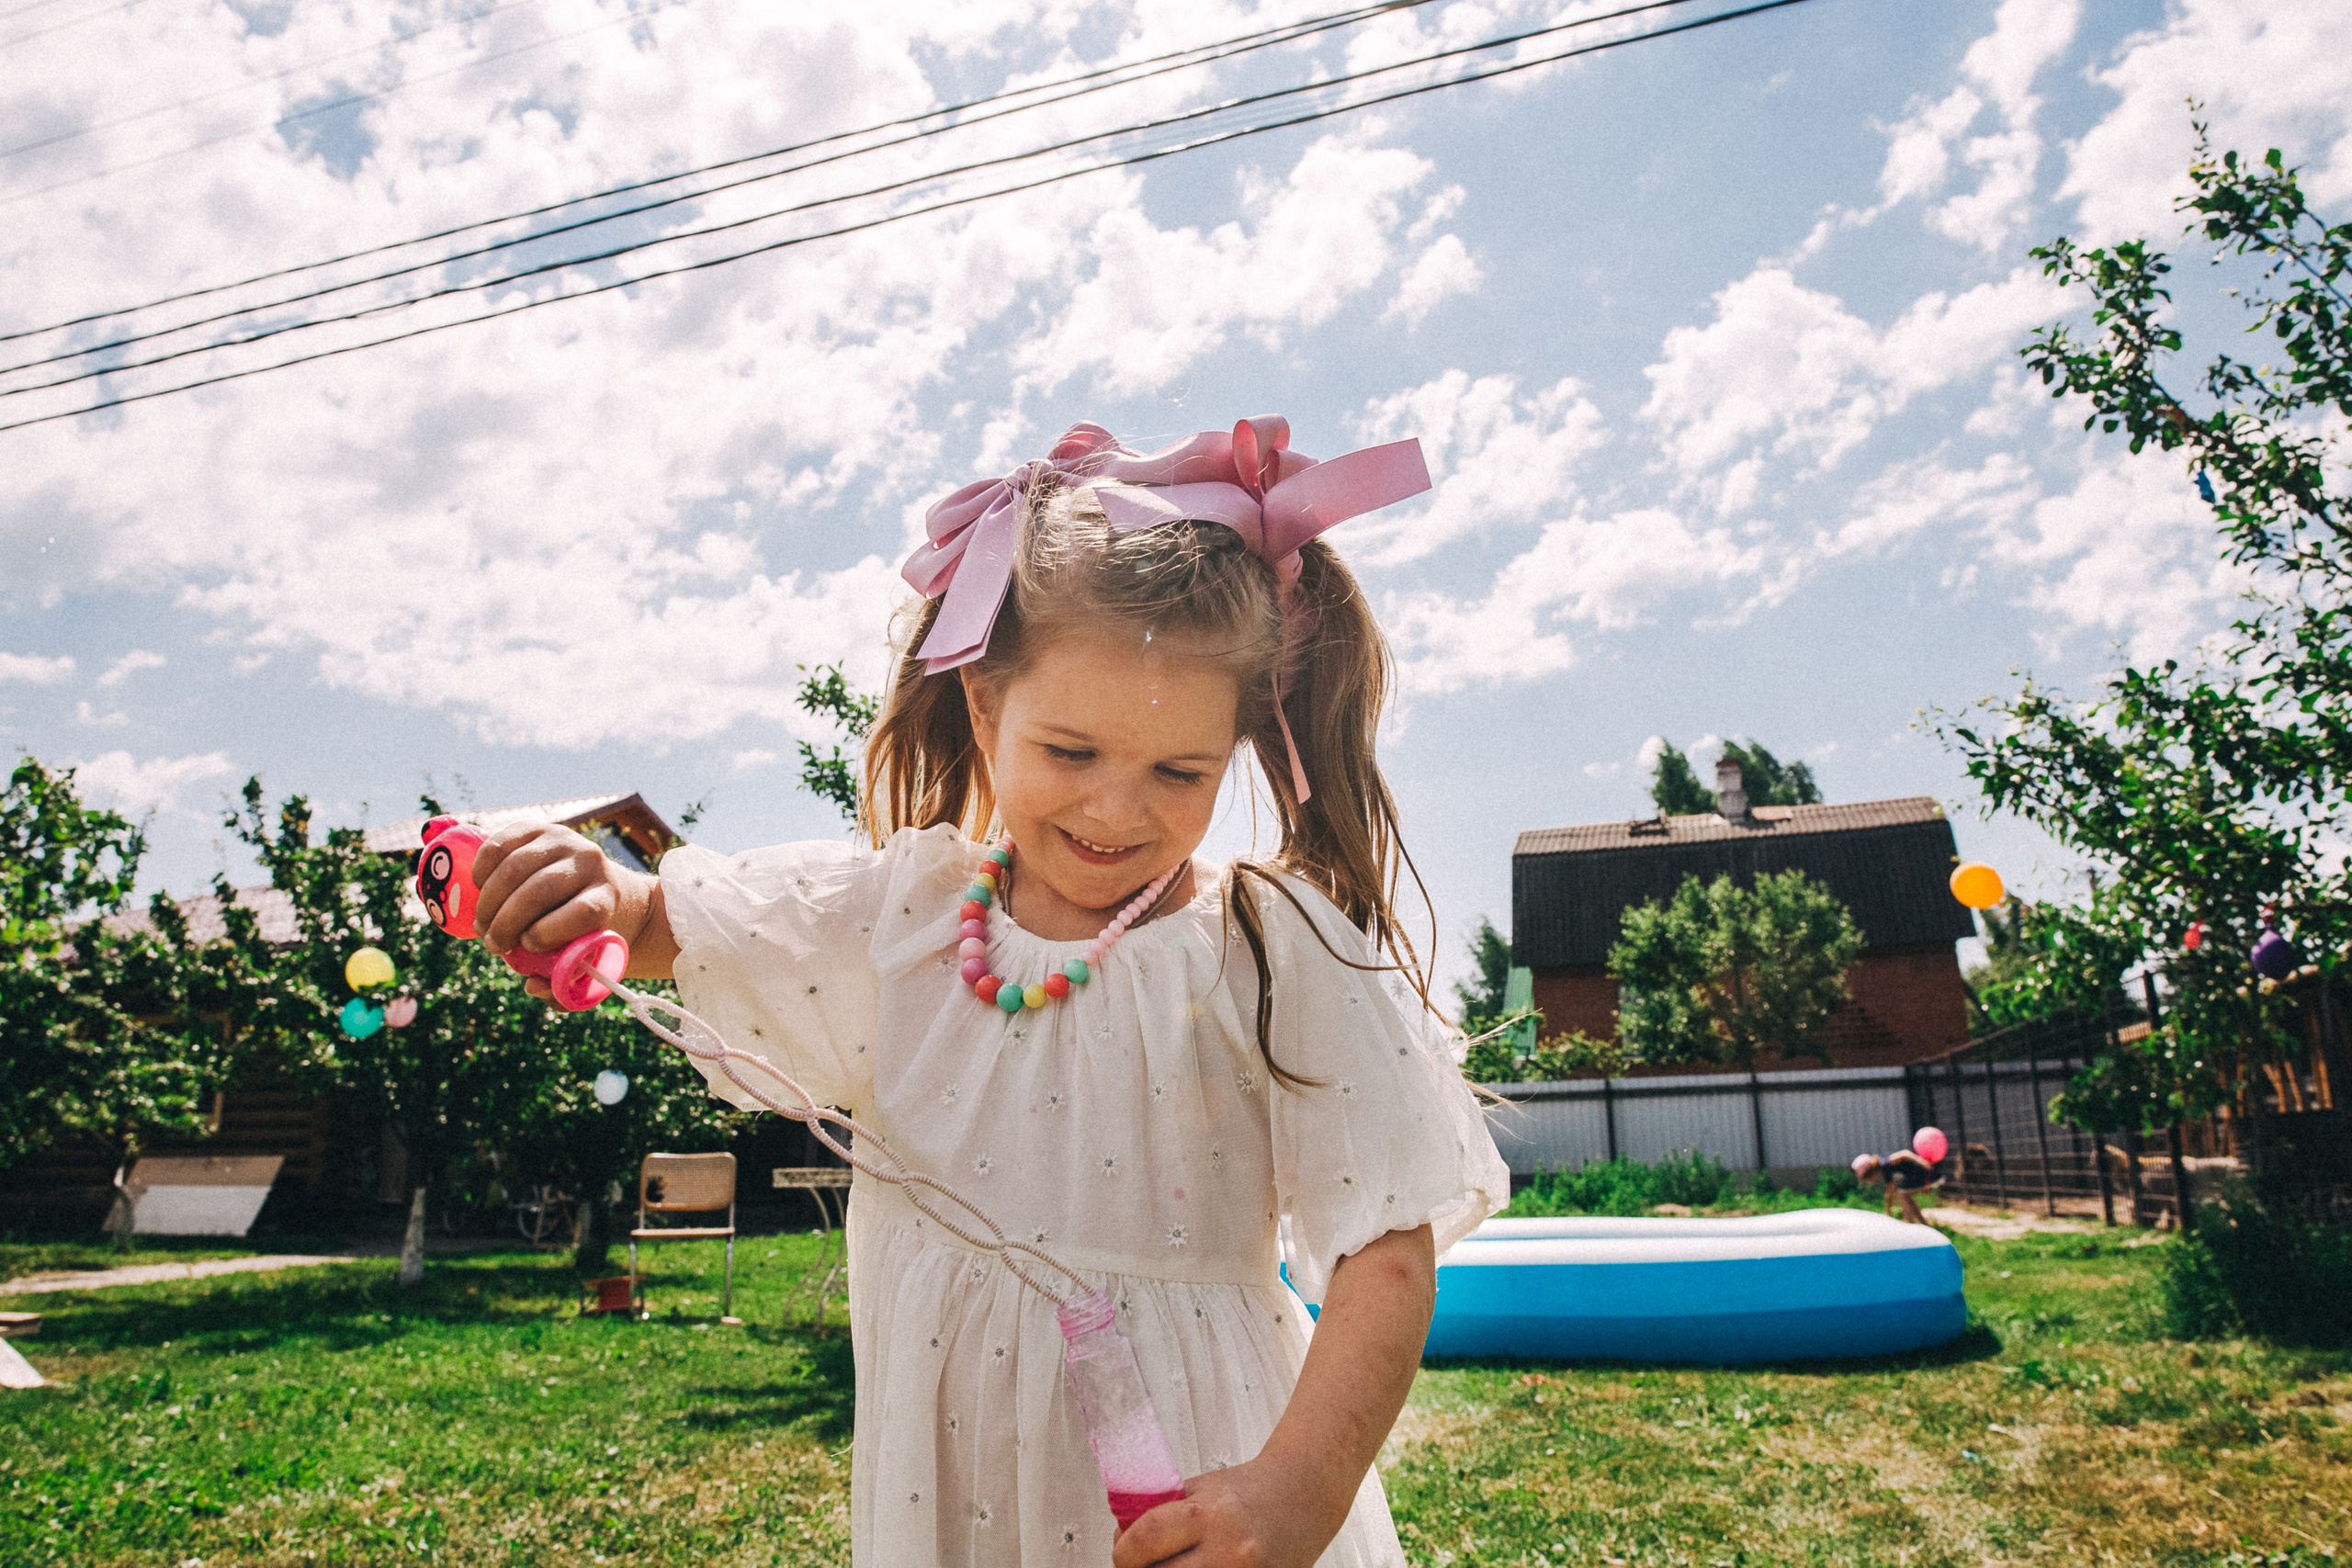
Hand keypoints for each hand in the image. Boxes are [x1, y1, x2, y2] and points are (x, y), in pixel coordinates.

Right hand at [470, 822, 659, 998]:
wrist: (607, 893)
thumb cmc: (590, 936)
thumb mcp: (588, 965)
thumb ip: (563, 986)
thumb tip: (532, 985)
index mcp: (608, 898)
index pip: (584, 911)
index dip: (550, 932)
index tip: (528, 947)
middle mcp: (591, 863)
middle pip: (540, 889)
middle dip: (506, 922)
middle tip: (493, 945)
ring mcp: (564, 841)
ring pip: (515, 867)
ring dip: (489, 901)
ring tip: (482, 924)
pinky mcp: (539, 829)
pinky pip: (500, 843)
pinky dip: (482, 868)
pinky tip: (479, 889)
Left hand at [1110, 1458, 1336, 1567]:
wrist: (1304, 1496)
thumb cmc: (1250, 1490)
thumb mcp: (1201, 1488)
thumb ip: (1161, 1512)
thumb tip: (1124, 1537)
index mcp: (1209, 1515)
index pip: (1145, 1540)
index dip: (1123, 1550)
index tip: (1123, 1549)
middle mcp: (1229, 1551)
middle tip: (1141, 1564)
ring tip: (1173, 1565)